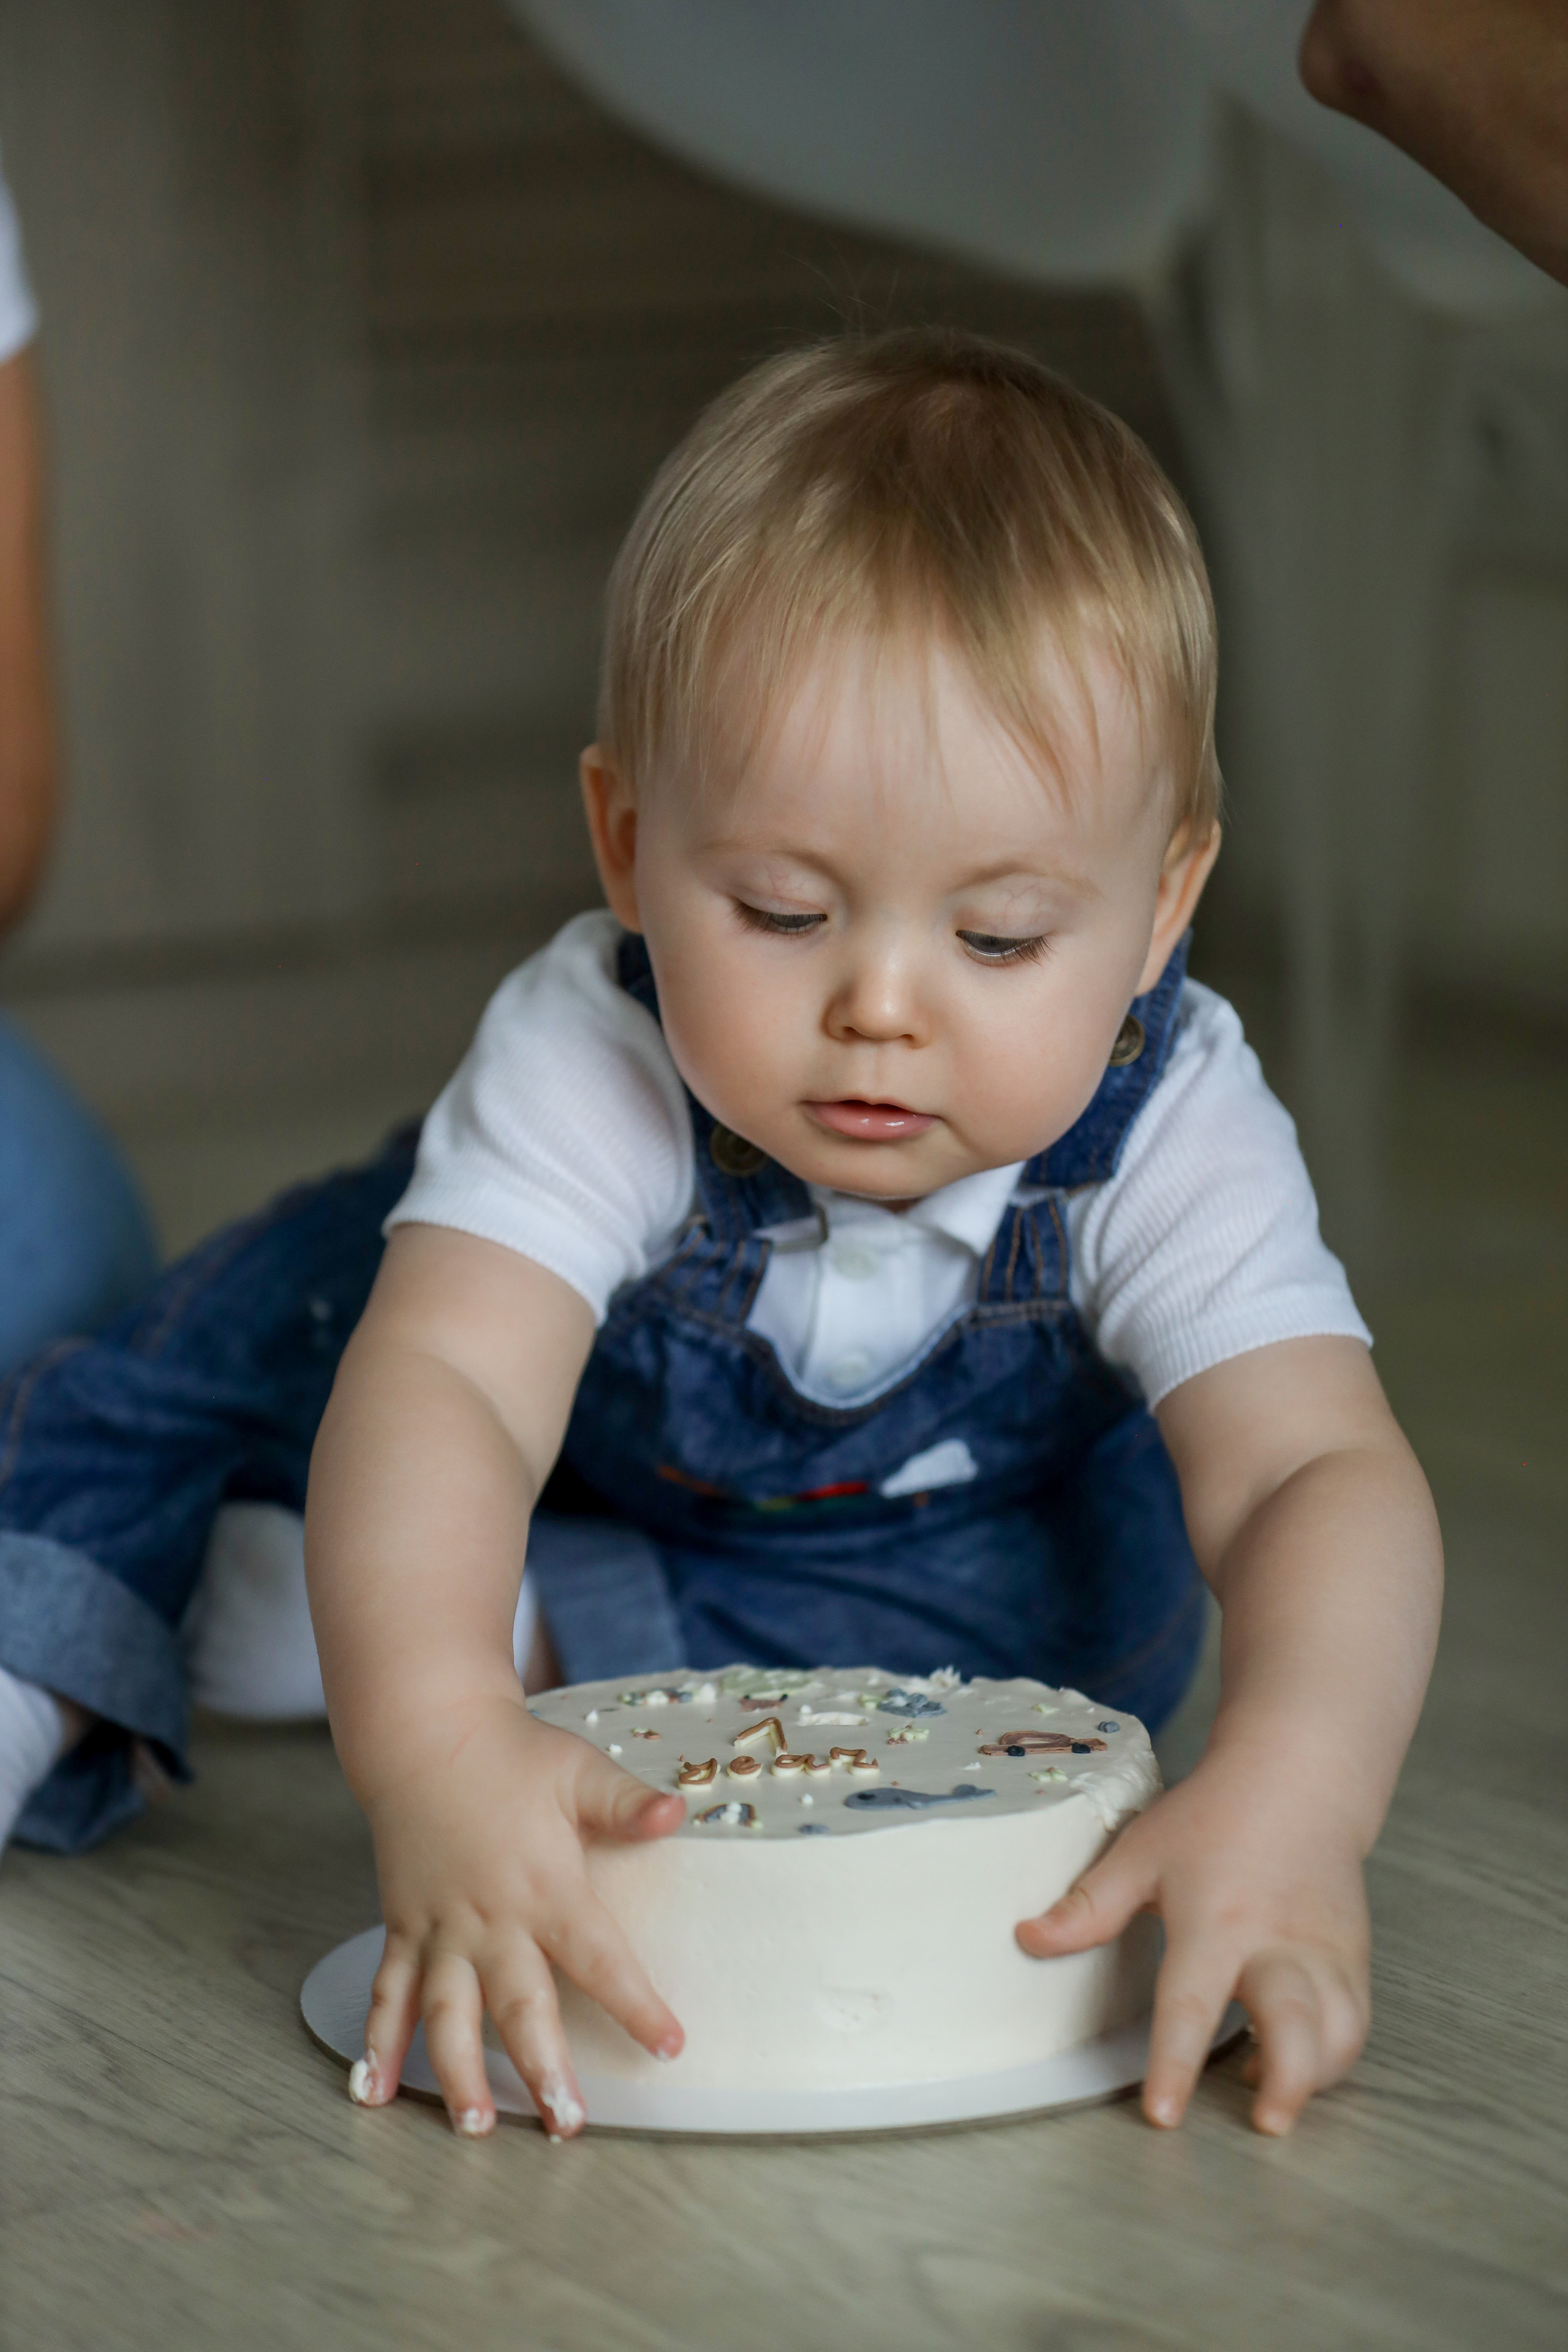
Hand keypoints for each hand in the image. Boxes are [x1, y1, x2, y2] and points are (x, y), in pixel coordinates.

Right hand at [347, 1691, 685, 2138]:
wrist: (427, 1735)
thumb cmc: (512, 1755)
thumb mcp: (578, 1770)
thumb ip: (626, 1803)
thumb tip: (678, 1812)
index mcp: (545, 1885)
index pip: (600, 1957)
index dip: (636, 2004)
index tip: (669, 2046)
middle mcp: (491, 1919)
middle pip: (519, 2005)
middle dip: (542, 2069)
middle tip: (563, 2125)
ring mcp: (440, 1929)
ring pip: (447, 2014)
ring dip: (458, 2074)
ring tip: (472, 2129)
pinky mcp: (403, 1929)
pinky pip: (388, 1994)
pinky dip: (378, 2044)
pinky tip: (373, 2093)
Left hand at [1016, 1751, 1370, 2133]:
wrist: (1298, 1779)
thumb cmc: (1214, 1816)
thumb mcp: (1141, 1851)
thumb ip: (1090, 1905)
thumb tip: (1029, 1939)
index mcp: (1215, 1920)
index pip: (1191, 2002)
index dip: (1175, 2063)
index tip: (1164, 2114)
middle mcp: (1278, 1942)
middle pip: (1295, 2022)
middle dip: (1287, 2081)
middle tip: (1264, 2123)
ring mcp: (1324, 1952)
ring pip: (1339, 2031)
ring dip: (1313, 2076)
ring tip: (1269, 2094)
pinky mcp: (1353, 1959)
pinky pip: (1354, 2020)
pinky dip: (1333, 2054)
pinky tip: (1293, 2061)